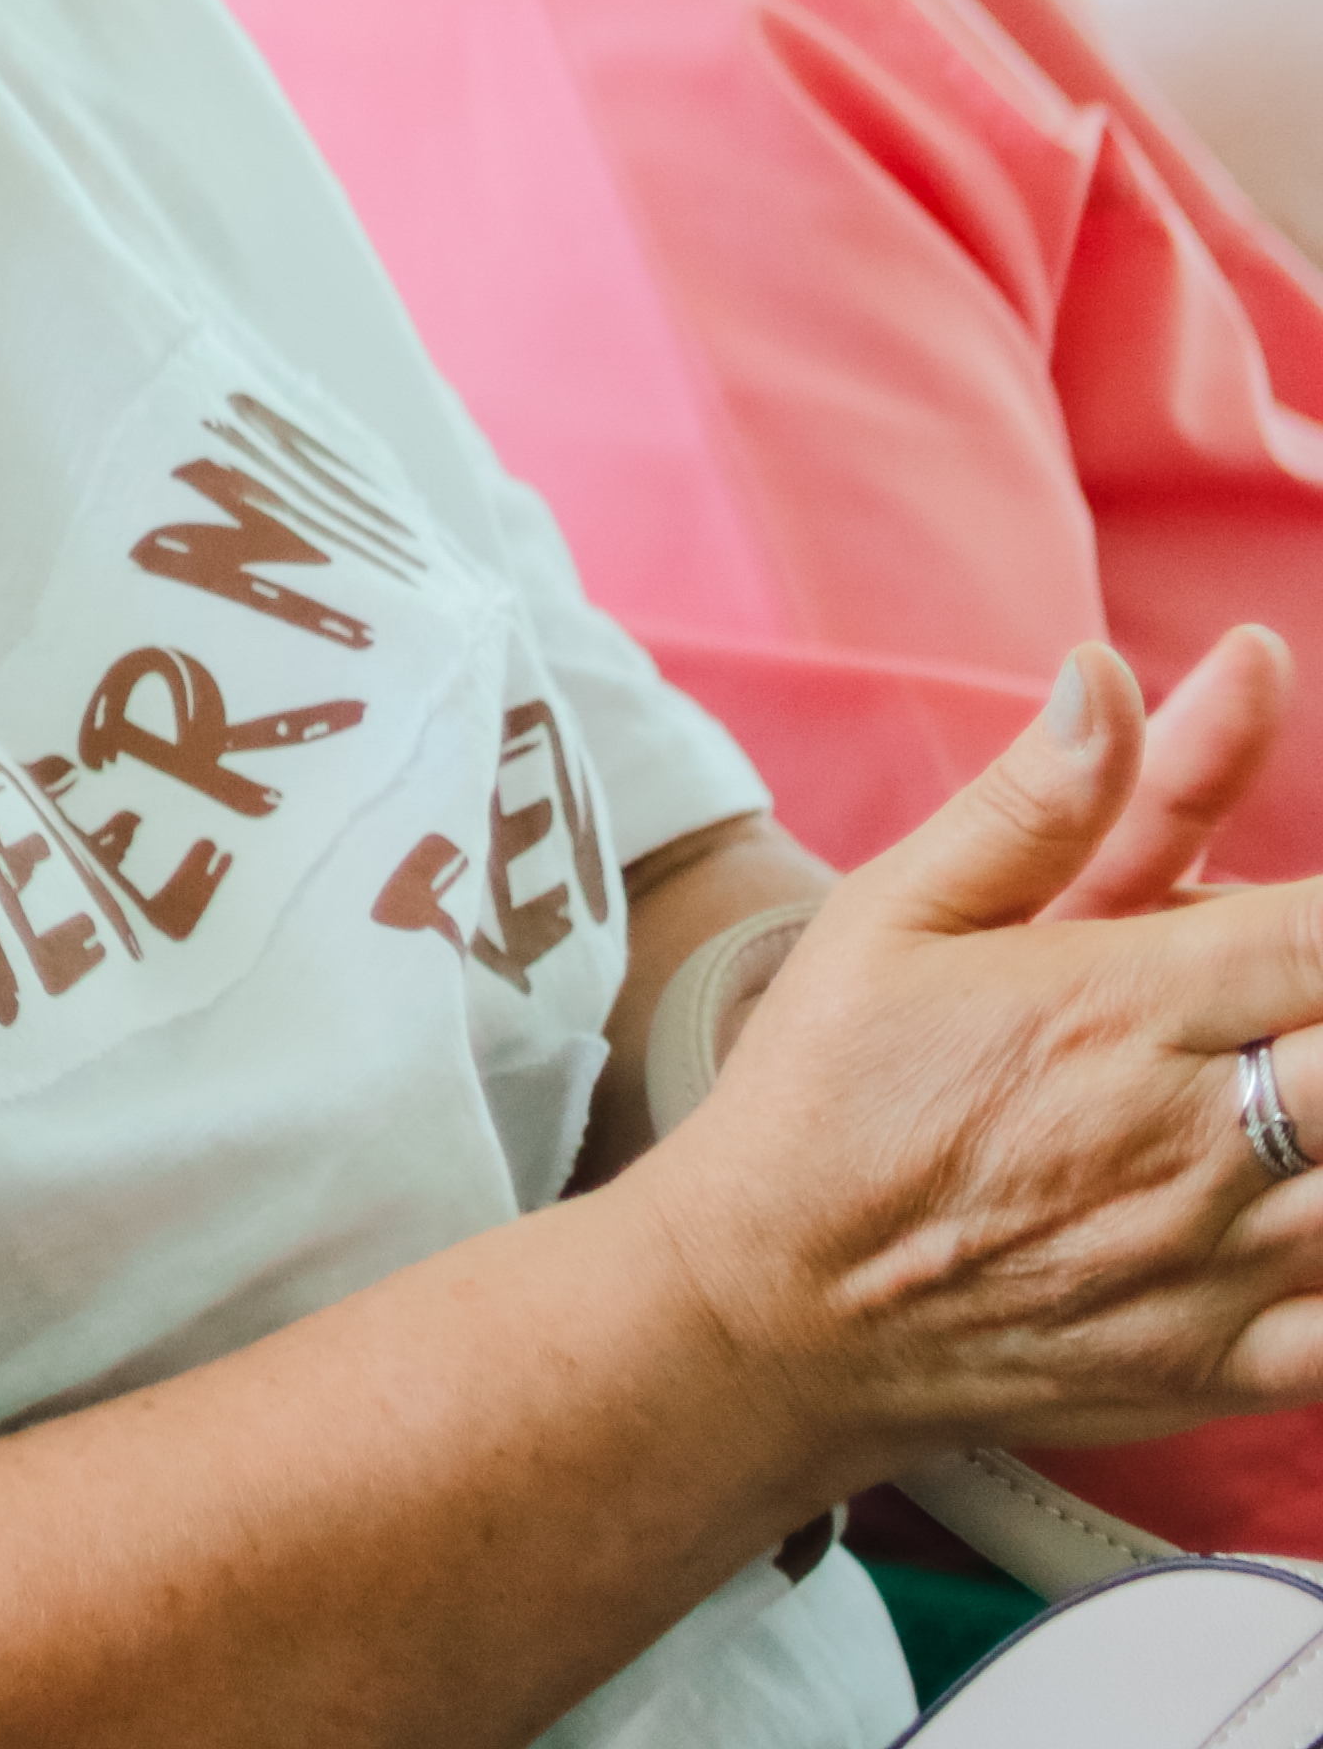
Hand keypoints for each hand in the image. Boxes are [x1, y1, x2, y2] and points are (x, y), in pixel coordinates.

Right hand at [638, 643, 1322, 1473]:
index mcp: (1117, 1005)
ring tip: (1305, 1079)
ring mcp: (1220, 1261)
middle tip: (1303, 997)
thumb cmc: (829, 1094)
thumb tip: (1107, 671)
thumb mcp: (894, 915)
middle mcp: (1190, 1133)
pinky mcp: (1229, 1365)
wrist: (767, 1309)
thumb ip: (1034, 800)